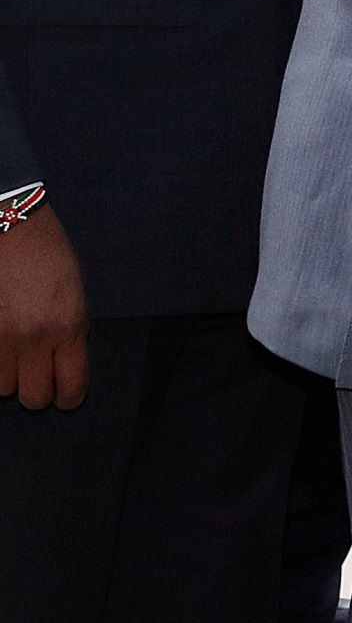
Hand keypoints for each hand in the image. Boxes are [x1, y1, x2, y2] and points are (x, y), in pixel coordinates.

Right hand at [0, 201, 87, 409]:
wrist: (9, 224)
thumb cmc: (46, 251)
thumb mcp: (73, 292)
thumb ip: (70, 330)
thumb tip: (63, 361)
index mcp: (68, 327)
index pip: (71, 386)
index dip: (68, 397)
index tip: (65, 396)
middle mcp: (34, 339)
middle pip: (34, 397)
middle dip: (37, 391)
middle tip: (36, 376)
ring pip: (2, 387)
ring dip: (8, 375)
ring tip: (13, 354)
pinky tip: (0, 348)